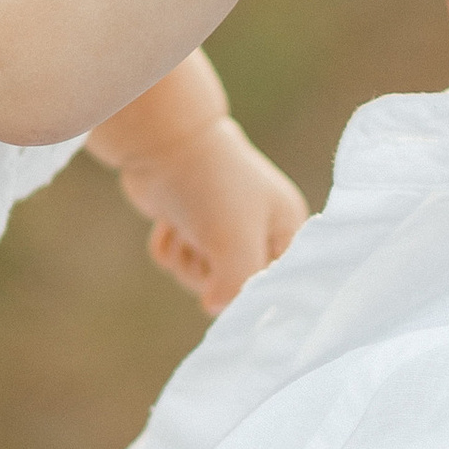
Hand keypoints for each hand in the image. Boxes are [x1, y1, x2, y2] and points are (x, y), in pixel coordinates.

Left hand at [112, 114, 306, 318]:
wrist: (162, 141)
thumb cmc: (212, 186)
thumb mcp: (236, 243)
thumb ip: (237, 287)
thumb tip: (216, 308)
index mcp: (286, 229)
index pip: (278, 284)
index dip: (251, 290)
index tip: (228, 281)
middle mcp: (258, 231)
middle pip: (232, 288)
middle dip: (207, 272)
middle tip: (201, 241)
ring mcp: (221, 228)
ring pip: (199, 277)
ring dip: (184, 258)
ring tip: (185, 225)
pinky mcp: (189, 225)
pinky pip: (176, 260)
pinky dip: (167, 246)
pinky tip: (169, 220)